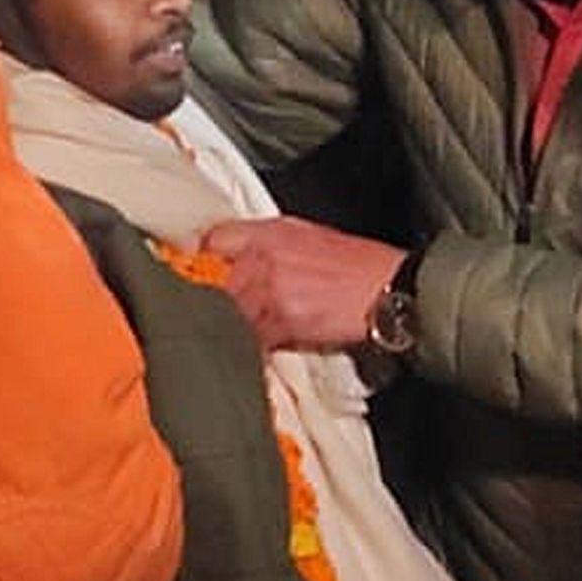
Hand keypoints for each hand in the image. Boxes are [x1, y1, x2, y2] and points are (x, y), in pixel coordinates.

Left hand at [206, 216, 407, 352]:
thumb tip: (233, 255)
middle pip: (212, 279)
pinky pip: (250, 338)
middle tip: (205, 307)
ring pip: (226, 310)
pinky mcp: (284, 323)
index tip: (193, 271)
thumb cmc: (355, 264)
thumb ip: (266, 242)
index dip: (200, 257)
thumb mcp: (307, 235)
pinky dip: (246, 345)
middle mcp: (266, 258)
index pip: (213, 239)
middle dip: (207, 294)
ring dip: (221, 323)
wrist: (388, 289)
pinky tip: (247, 348)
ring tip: (223, 332)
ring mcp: (272, 291)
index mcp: (271, 232)